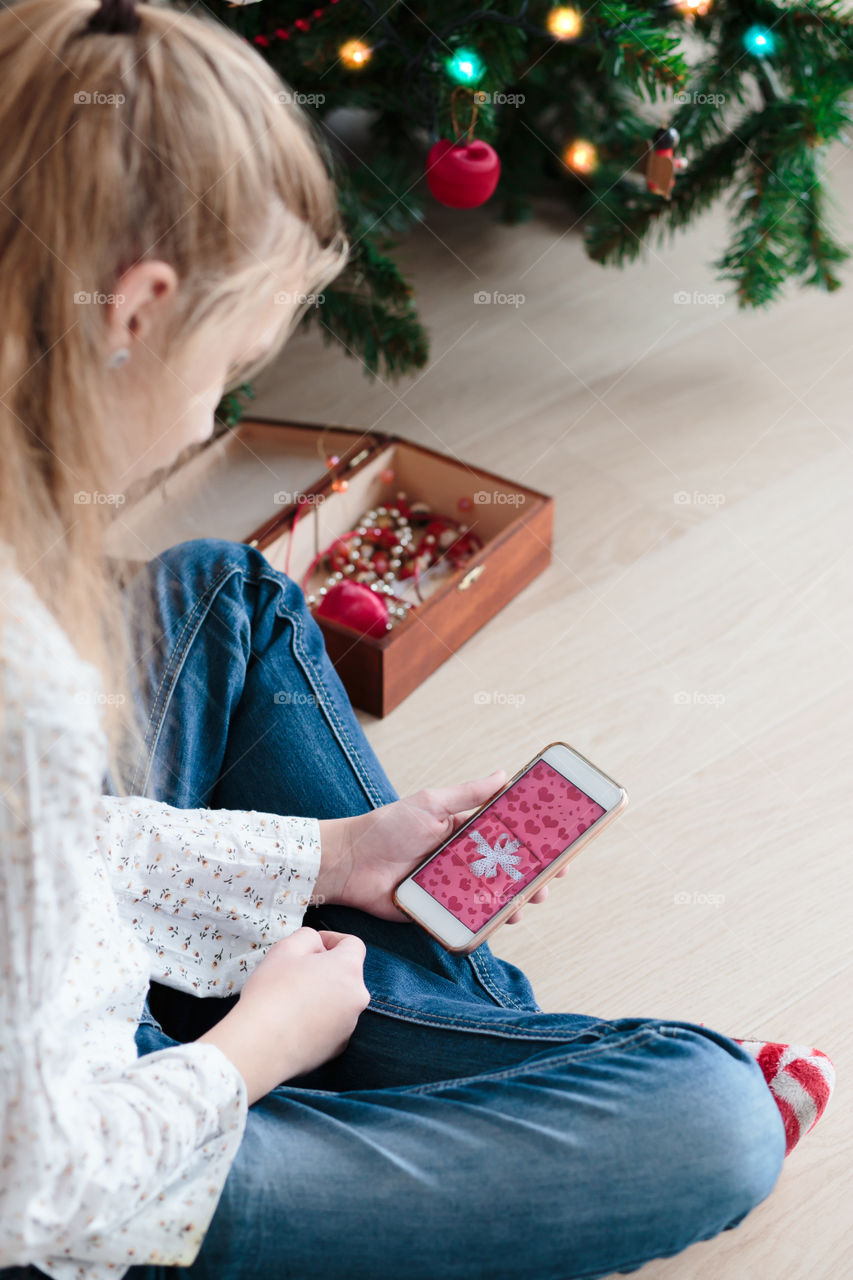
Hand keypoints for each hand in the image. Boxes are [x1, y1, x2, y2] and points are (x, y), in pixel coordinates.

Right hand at [197, 926, 369, 1104]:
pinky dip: (319, 1020)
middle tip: (296, 973)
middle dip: (326, 969)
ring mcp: (350, 1025)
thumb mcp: (286, 948)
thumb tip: (318, 945)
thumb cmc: (272, 993)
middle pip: (346, 974)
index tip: (314, 945)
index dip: (332, 939)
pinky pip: (332, 1024)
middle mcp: (357, 997)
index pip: (353, 944)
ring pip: (339, 1000)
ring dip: (322, 995)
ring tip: (291, 1001)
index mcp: (348, 969)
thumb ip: (309, 936)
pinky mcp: (338, 1047)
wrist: (260, 1046)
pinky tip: (294, 1022)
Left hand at [317, 771, 571, 925]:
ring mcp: (453, 888)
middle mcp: (463, 861)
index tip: (563, 847)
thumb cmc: (387, 827)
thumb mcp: (430, 803)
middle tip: (550, 881)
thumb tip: (504, 774)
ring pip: (494, 897)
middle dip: (534, 877)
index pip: (510, 836)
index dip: (537, 843)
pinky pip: (468, 918)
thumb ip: (467, 793)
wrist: (349, 862)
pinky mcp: (438, 911)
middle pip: (509, 871)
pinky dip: (486, 921)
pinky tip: (500, 920)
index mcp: (466, 832)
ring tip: (526, 902)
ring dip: (516, 901)